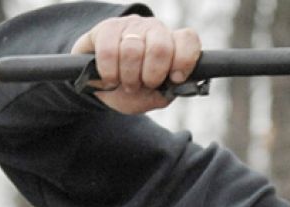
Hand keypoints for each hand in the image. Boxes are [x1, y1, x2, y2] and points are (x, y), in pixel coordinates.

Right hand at [71, 14, 201, 114]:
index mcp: (173, 44)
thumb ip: (166, 93)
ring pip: (133, 50)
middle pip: (160, 48)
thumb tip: (173, 85)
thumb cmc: (133, 90)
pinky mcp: (107, 28)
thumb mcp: (152, 97)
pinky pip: (109, 51)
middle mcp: (154, 30)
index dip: (184, 60)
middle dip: (152, 74)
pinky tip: (110, 78)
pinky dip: (109, 72)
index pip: (187, 40)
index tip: (176, 78)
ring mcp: (131, 26)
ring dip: (129, 76)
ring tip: (126, 84)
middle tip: (145, 84)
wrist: (101, 86)